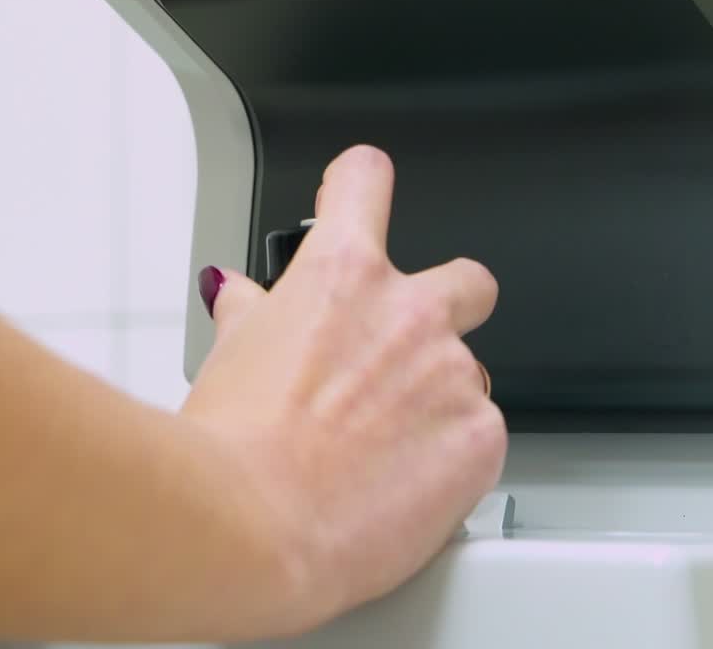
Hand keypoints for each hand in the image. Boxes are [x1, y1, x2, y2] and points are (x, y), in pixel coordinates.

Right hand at [180, 145, 504, 635]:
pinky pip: (481, 435)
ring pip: (468, 373)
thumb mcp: (229, 354)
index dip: (359, 186)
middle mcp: (409, 309)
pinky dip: (451, 460)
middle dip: (448, 306)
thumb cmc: (232, 448)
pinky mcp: (483, 437)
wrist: (254, 532)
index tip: (359, 195)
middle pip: (467, 278)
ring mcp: (452, 371)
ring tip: (382, 453)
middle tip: (407, 354)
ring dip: (436, 401)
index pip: (364, 179)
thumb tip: (246, 300)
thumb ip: (252, 313)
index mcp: (343, 273)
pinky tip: (402, 488)